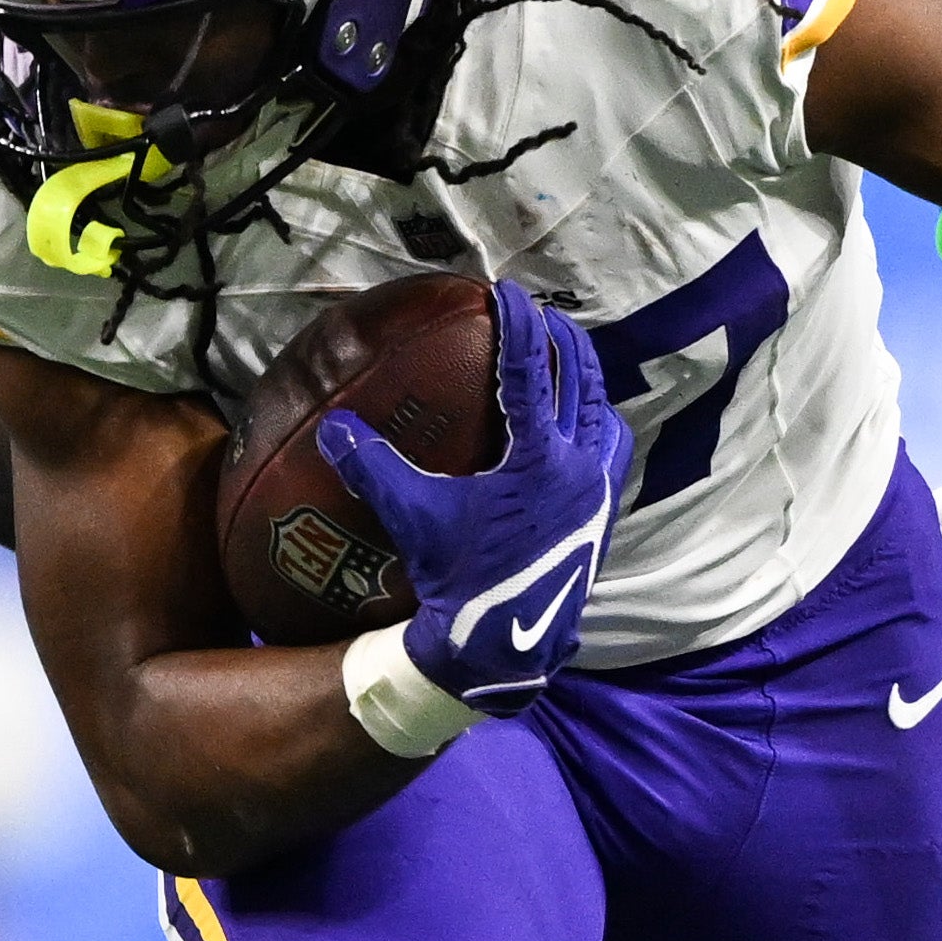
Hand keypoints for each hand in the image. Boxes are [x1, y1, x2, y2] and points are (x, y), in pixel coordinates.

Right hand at [318, 280, 626, 711]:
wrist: (502, 647)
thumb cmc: (457, 580)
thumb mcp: (412, 518)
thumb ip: (373, 467)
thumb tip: (331, 428)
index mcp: (538, 460)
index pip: (529, 371)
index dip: (519, 325)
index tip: (508, 293)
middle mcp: (579, 468)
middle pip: (579, 380)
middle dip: (561, 340)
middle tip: (539, 314)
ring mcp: (597, 492)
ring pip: (602, 412)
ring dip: (584, 377)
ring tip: (565, 357)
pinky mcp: (601, 514)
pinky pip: (610, 450)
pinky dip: (596, 421)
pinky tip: (579, 424)